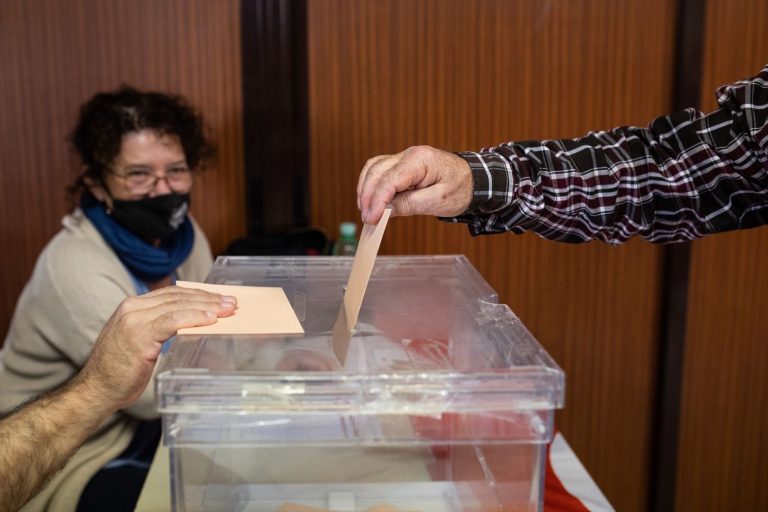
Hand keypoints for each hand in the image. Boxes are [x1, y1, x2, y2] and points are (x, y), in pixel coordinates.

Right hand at [73, 286, 236, 412]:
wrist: (95, 391)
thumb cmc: (119, 371)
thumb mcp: (140, 342)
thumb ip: (160, 328)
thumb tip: (192, 324)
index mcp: (132, 307)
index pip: (172, 294)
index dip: (198, 294)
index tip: (219, 298)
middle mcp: (132, 308)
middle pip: (178, 297)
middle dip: (208, 298)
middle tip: (231, 302)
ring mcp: (134, 320)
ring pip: (178, 306)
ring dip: (207, 306)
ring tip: (228, 310)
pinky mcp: (140, 335)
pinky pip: (173, 321)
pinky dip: (194, 317)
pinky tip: (211, 319)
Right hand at [357, 145, 472, 223]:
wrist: (473, 180)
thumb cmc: (461, 189)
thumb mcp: (437, 201)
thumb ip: (409, 204)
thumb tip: (385, 210)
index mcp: (420, 160)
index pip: (389, 179)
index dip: (377, 200)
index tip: (371, 219)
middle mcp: (409, 154)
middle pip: (376, 171)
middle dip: (367, 196)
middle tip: (367, 219)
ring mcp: (404, 157)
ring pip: (374, 168)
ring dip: (366, 189)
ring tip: (366, 211)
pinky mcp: (402, 164)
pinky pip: (380, 170)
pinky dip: (372, 184)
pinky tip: (371, 200)